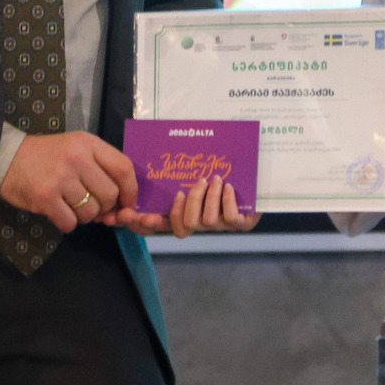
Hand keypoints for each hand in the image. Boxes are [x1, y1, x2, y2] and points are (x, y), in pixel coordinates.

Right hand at [0, 132, 137, 233]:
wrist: (7, 158)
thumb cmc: (47, 155)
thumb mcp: (76, 148)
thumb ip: (100, 167)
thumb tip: (122, 201)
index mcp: (88, 143)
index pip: (123, 168)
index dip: (130, 190)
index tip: (127, 202)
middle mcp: (77, 158)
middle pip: (109, 195)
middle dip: (104, 207)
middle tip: (91, 204)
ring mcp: (60, 178)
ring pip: (91, 211)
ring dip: (84, 215)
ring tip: (71, 204)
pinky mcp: (45, 197)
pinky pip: (70, 222)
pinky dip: (67, 222)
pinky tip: (58, 211)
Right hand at [103, 176, 261, 237]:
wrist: (254, 179)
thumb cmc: (218, 172)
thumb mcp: (192, 170)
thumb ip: (172, 171)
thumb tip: (147, 156)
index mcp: (182, 213)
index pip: (156, 227)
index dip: (141, 225)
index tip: (130, 213)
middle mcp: (199, 223)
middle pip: (183, 228)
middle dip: (187, 205)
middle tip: (192, 184)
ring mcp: (219, 227)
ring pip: (204, 222)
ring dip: (209, 197)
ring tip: (215, 179)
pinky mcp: (239, 225)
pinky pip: (228, 219)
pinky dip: (227, 200)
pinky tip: (229, 187)